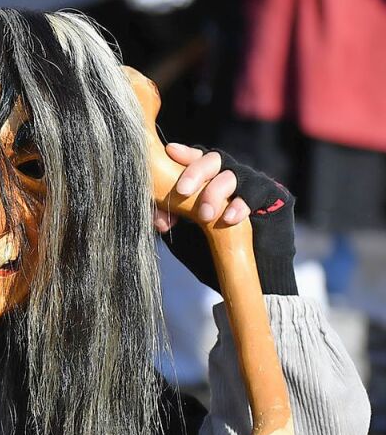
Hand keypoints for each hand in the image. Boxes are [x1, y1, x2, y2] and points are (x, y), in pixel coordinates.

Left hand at [156, 143, 297, 294]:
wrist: (251, 282)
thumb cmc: (213, 257)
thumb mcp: (184, 237)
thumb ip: (171, 220)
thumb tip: (157, 216)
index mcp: (208, 183)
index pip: (196, 159)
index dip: (185, 154)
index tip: (170, 152)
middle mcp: (231, 179)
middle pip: (214, 159)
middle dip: (196, 172)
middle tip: (182, 191)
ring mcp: (254, 187)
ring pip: (233, 174)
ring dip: (216, 192)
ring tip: (205, 215)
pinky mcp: (275, 198)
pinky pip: (259, 192)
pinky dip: (241, 204)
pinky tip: (229, 218)